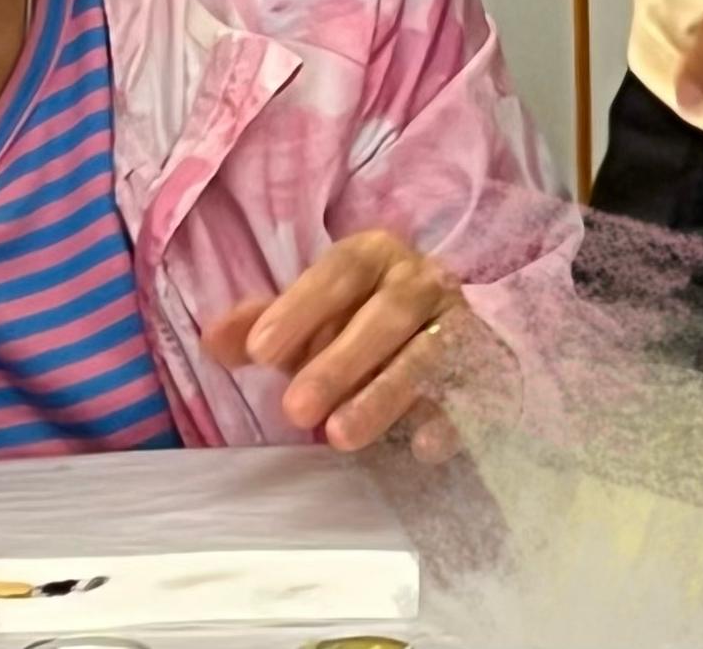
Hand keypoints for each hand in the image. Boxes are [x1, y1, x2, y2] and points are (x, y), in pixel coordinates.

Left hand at [202, 232, 490, 459]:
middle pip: (387, 313)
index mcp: (378, 256)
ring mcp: (462, 326)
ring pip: (428, 355)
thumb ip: (265, 326)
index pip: (341, 271)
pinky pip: (473, 393)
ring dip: (385, 394)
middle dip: (341, 361)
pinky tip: (421, 446)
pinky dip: (450, 418)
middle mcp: (425, 282)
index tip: (260, 351)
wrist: (450, 337)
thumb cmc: (361, 324)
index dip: (301, 307)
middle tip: (294, 410)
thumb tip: (212, 339)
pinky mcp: (490, 372)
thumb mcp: (313, 319)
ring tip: (339, 437)